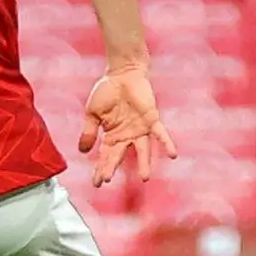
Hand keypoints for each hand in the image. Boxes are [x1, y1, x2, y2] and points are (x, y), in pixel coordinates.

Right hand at [79, 64, 178, 187]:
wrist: (121, 72)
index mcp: (112, 135)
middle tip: (107, 180)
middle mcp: (127, 136)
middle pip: (119, 155)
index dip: (100, 169)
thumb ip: (89, 131)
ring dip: (144, 163)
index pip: (105, 156)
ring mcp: (140, 129)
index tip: (96, 183)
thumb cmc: (106, 90)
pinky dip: (167, 143)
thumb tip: (82, 151)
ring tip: (144, 178)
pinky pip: (160, 134)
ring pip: (143, 150)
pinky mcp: (152, 119)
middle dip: (112, 167)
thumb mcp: (92, 113)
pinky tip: (172, 155)